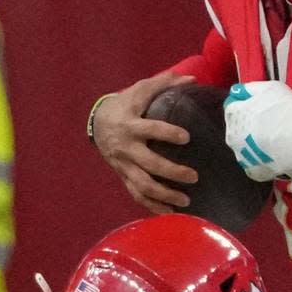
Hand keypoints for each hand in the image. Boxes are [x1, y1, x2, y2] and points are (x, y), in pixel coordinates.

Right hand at [91, 72, 197, 212]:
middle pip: (149, 164)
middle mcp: (126, 147)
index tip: (186, 137)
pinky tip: (169, 213)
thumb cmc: (125, 103)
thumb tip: (192, 79)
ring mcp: (123, 164)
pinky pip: (135, 194)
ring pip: (142, 185)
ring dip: (164, 195)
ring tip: (186, 201)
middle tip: (194, 176)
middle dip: (171, 172)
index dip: (167, 133)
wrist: (97, 121)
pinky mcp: (122, 175)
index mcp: (131, 125)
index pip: (150, 129)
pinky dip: (152, 205)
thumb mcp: (140, 89)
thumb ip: (164, 83)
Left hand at [224, 81, 291, 181]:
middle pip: (237, 129)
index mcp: (234, 116)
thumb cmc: (287, 108)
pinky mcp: (256, 172)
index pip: (232, 107)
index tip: (261, 105)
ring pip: (244, 149)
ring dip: (253, 145)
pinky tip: (274, 155)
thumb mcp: (269, 88)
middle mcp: (233, 138)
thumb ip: (250, 88)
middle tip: (270, 122)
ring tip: (275, 140)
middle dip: (247, 126)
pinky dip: (261, 162)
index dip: (246, 104)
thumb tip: (237, 92)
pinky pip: (254, 166)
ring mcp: (244, 158)